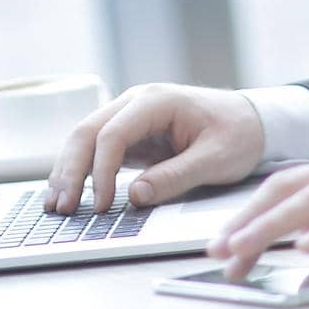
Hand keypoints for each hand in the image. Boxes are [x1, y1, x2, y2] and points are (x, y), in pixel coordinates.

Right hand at [42, 83, 265, 214]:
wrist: (253, 121)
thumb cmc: (238, 134)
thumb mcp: (216, 159)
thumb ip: (176, 176)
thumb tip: (135, 196)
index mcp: (157, 101)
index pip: (114, 133)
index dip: (102, 170)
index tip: (102, 204)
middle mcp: (136, 102)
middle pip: (88, 132)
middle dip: (71, 170)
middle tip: (62, 207)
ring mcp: (129, 117)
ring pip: (85, 139)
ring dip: (68, 171)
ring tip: (56, 206)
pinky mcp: (130, 135)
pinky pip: (96, 150)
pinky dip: (80, 172)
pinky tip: (69, 194)